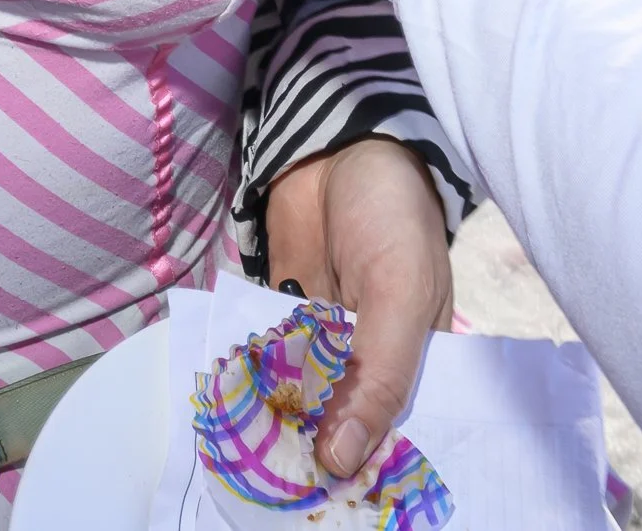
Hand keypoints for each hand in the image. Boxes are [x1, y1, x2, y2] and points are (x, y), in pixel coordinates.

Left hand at [264, 139, 452, 478]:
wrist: (337, 145)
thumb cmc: (390, 216)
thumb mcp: (399, 296)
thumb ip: (377, 378)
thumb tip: (341, 462)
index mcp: (416, 363)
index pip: (392, 435)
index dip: (365, 470)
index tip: (331, 505)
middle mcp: (368, 361)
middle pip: (338, 425)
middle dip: (309, 453)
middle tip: (275, 492)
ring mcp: (320, 340)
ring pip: (295, 399)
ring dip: (271, 423)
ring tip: (244, 464)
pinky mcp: (279, 317)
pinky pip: (261, 362)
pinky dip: (246, 382)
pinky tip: (225, 413)